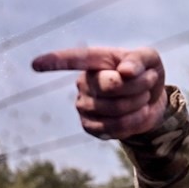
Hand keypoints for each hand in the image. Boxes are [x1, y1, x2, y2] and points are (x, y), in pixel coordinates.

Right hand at [31, 46, 166, 140]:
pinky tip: (138, 114)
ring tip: (143, 97)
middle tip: (148, 81)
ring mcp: (83, 105)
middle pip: (112, 86)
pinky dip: (134, 122)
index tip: (35, 64)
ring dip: (139, 103)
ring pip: (115, 109)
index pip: (72, 59)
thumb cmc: (146, 72)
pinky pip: (113, 128)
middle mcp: (83, 82)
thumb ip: (139, 60)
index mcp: (94, 61)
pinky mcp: (89, 126)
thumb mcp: (149, 59)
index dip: (55, 61)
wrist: (152, 100)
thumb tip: (125, 72)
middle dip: (138, 85)